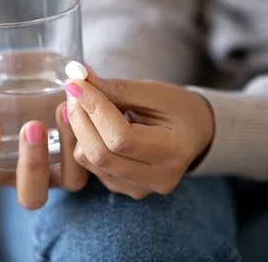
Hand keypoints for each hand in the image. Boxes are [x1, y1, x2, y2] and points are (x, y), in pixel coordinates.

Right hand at [0, 88, 88, 208]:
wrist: (58, 79)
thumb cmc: (18, 88)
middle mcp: (30, 176)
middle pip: (29, 196)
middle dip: (31, 163)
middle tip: (32, 125)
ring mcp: (63, 172)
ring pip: (69, 183)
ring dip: (66, 149)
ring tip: (63, 110)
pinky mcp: (88, 160)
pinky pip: (92, 163)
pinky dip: (88, 137)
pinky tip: (83, 107)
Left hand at [64, 70, 214, 198]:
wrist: (194, 133)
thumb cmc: (177, 108)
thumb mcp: (154, 92)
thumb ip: (116, 88)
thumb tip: (79, 78)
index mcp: (172, 151)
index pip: (121, 136)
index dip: (93, 108)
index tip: (76, 82)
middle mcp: (157, 178)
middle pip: (100, 154)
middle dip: (80, 117)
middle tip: (73, 90)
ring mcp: (140, 188)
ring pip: (90, 161)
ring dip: (78, 128)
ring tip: (85, 102)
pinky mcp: (125, 189)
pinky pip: (91, 167)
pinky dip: (85, 141)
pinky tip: (95, 123)